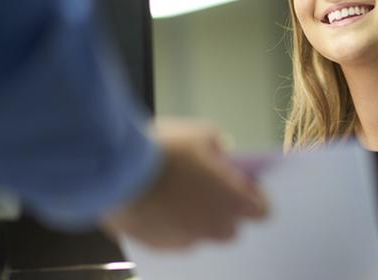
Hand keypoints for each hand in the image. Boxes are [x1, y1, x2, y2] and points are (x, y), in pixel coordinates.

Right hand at [102, 120, 267, 247]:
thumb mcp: (199, 133)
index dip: (253, 197)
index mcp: (232, 200)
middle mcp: (213, 227)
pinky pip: (173, 238)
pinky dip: (170, 225)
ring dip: (196, 219)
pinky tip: (156, 203)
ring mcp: (185, 240)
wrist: (115, 170)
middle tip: (207, 187)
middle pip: (231, 228)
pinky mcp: (158, 246)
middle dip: (224, 211)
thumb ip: (217, 144)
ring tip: (176, 193)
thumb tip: (222, 150)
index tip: (242, 184)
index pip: (262, 212)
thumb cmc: (163, 150)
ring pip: (200, 235)